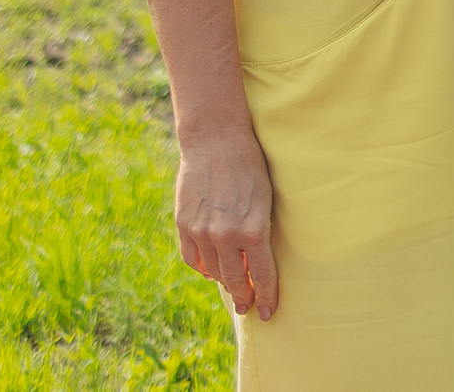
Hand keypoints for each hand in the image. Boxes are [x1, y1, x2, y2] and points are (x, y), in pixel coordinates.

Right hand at [174, 126, 280, 318]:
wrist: (216, 141)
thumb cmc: (251, 167)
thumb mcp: (265, 201)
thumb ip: (259, 235)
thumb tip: (255, 264)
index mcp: (253, 230)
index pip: (263, 276)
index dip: (267, 297)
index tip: (268, 313)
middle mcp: (226, 236)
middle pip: (236, 280)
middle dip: (244, 296)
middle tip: (248, 305)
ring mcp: (202, 232)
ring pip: (214, 272)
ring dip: (224, 283)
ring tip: (233, 288)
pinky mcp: (184, 225)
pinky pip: (193, 259)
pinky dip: (202, 268)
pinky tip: (211, 270)